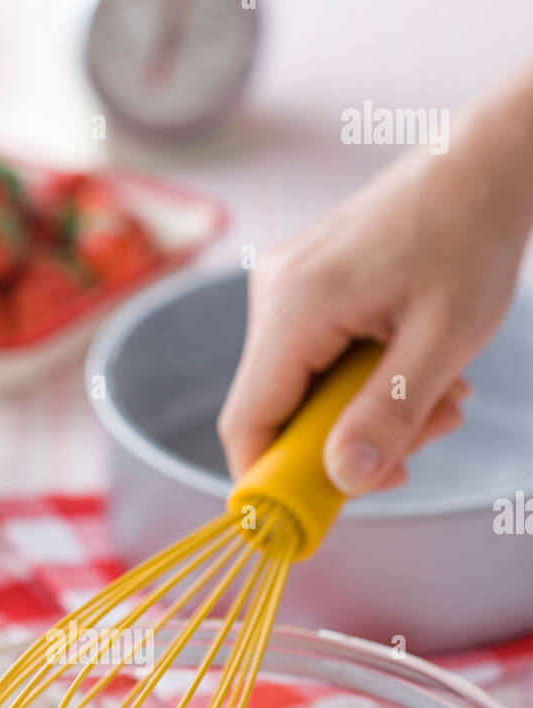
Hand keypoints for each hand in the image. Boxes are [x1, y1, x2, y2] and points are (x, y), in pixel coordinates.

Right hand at [219, 73, 532, 495]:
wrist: (486, 162)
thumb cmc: (471, 236)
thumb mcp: (442, 342)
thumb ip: (388, 415)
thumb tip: (344, 480)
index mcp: (294, 306)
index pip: (248, 424)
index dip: (268, 484)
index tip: (309, 520)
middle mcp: (272, 294)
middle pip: (278, 413)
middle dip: (346, 446)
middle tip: (424, 443)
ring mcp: (282, 287)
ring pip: (302, 391)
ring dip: (367, 415)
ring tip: (441, 401)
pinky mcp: (302, 287)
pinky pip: (314, 361)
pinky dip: (363, 382)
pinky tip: (417, 371)